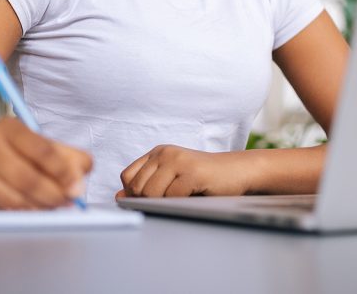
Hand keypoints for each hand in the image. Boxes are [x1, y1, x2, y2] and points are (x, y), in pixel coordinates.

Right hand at [0, 118, 91, 208]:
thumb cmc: (11, 153)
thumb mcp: (36, 145)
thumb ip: (65, 156)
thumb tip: (83, 175)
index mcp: (11, 128)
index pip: (43, 150)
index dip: (63, 171)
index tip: (78, 187)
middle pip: (29, 177)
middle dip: (54, 194)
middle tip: (70, 201)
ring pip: (17, 196)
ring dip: (42, 206)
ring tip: (57, 206)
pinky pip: (6, 207)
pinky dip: (26, 212)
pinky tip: (37, 210)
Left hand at [116, 145, 252, 198]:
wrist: (237, 171)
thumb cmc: (204, 179)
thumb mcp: (171, 180)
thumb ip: (146, 186)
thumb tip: (119, 197)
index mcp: (158, 153)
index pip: (127, 176)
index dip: (133, 193)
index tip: (152, 200)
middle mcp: (165, 152)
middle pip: (137, 187)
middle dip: (148, 201)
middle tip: (169, 202)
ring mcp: (178, 160)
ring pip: (151, 193)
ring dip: (164, 203)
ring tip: (182, 198)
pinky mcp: (192, 172)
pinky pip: (171, 197)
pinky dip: (179, 204)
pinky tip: (192, 196)